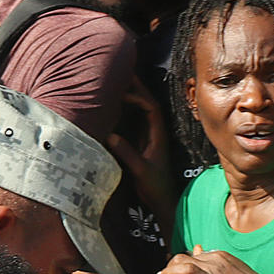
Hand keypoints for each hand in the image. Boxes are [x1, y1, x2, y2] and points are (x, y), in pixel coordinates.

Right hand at [108, 84, 176, 221]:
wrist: (163, 202)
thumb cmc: (155, 188)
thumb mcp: (140, 171)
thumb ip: (127, 154)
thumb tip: (110, 135)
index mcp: (158, 135)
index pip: (151, 108)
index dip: (139, 97)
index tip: (123, 93)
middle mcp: (155, 132)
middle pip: (148, 103)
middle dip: (137, 87)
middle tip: (122, 72)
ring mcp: (149, 136)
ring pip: (142, 110)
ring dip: (132, 95)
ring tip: (118, 80)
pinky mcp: (142, 143)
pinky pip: (135, 120)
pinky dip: (127, 109)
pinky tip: (115, 102)